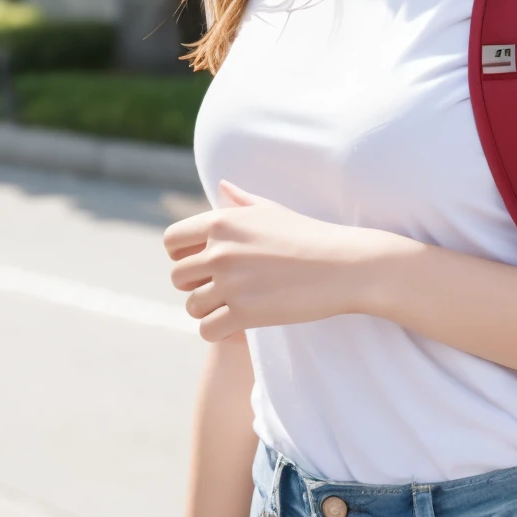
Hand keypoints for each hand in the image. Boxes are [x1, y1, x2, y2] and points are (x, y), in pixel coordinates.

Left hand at [164, 182, 397, 341]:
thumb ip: (241, 201)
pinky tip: (238, 323)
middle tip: (223, 288)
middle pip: (178, 277)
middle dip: (196, 284)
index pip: (171, 241)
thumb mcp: (273, 210)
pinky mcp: (244, 313)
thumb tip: (221, 186)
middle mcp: (220, 251)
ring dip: (208, 309)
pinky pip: (207, 330)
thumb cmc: (311, 236)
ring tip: (233, 305)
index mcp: (222, 222)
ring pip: (191, 305)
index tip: (201, 264)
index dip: (181, 255)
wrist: (346, 265)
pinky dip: (218, 330)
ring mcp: (230, 283)